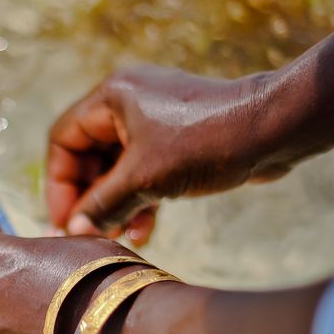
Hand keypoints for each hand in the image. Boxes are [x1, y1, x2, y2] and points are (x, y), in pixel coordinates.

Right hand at [46, 64, 287, 244]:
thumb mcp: (145, 178)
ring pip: (118, 168)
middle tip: (91, 234)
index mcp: (111, 97)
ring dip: (116, 204)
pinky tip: (144, 230)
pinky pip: (144, 170)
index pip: (64, 140)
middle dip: (90, 198)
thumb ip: (103, 204)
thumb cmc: (206, 142)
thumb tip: (74, 230)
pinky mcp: (176, 139)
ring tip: (119, 237)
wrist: (273, 130)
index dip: (60, 184)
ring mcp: (153, 120)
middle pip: (89, 156)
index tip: (65, 221)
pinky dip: (140, 198)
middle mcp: (127, 103)